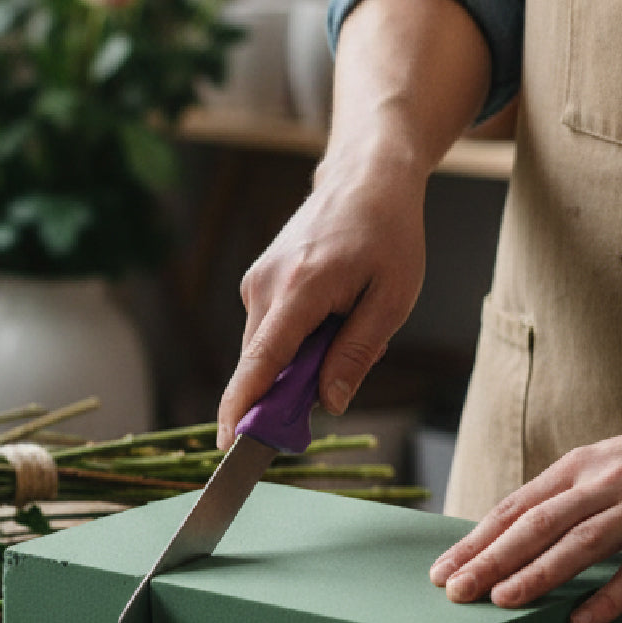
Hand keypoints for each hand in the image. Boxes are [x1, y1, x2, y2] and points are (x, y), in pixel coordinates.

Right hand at [215, 140, 427, 448]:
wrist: (365, 178)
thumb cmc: (388, 234)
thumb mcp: (392, 299)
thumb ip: (357, 353)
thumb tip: (329, 402)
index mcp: (300, 289)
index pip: (261, 361)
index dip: (243, 407)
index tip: (229, 444)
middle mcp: (265, 285)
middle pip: (263, 364)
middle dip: (292, 389)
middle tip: (340, 380)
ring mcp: (257, 281)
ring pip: (268, 349)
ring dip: (302, 360)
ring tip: (350, 323)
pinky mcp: (259, 281)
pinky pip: (271, 330)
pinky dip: (298, 340)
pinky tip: (333, 314)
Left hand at [428, 402, 621, 622]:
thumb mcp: (604, 465)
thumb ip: (565, 497)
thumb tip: (515, 535)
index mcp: (578, 467)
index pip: (515, 507)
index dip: (477, 540)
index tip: (442, 568)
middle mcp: (604, 483)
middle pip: (536, 524)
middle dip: (490, 559)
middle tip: (454, 590)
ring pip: (580, 543)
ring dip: (537, 573)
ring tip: (501, 601)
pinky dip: (608, 597)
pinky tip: (579, 622)